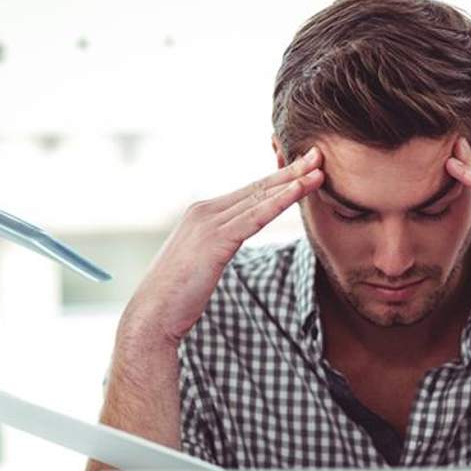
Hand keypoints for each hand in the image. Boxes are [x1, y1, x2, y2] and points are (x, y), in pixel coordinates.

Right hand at [120, 147, 323, 346]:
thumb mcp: (201, 262)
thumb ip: (217, 246)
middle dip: (289, 171)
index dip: (277, 179)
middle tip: (317, 155)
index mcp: (201, 214)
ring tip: (318, 169)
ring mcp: (208, 224)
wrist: (152, 314)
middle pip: (256, 188)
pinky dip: (279, 202)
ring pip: (259, 199)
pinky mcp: (215, 241)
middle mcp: (204, 211)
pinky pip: (254, 218)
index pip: (248, 193)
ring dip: (292, 183)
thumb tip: (228, 245)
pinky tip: (298, 191)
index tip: (302, 167)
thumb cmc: (177, 295)